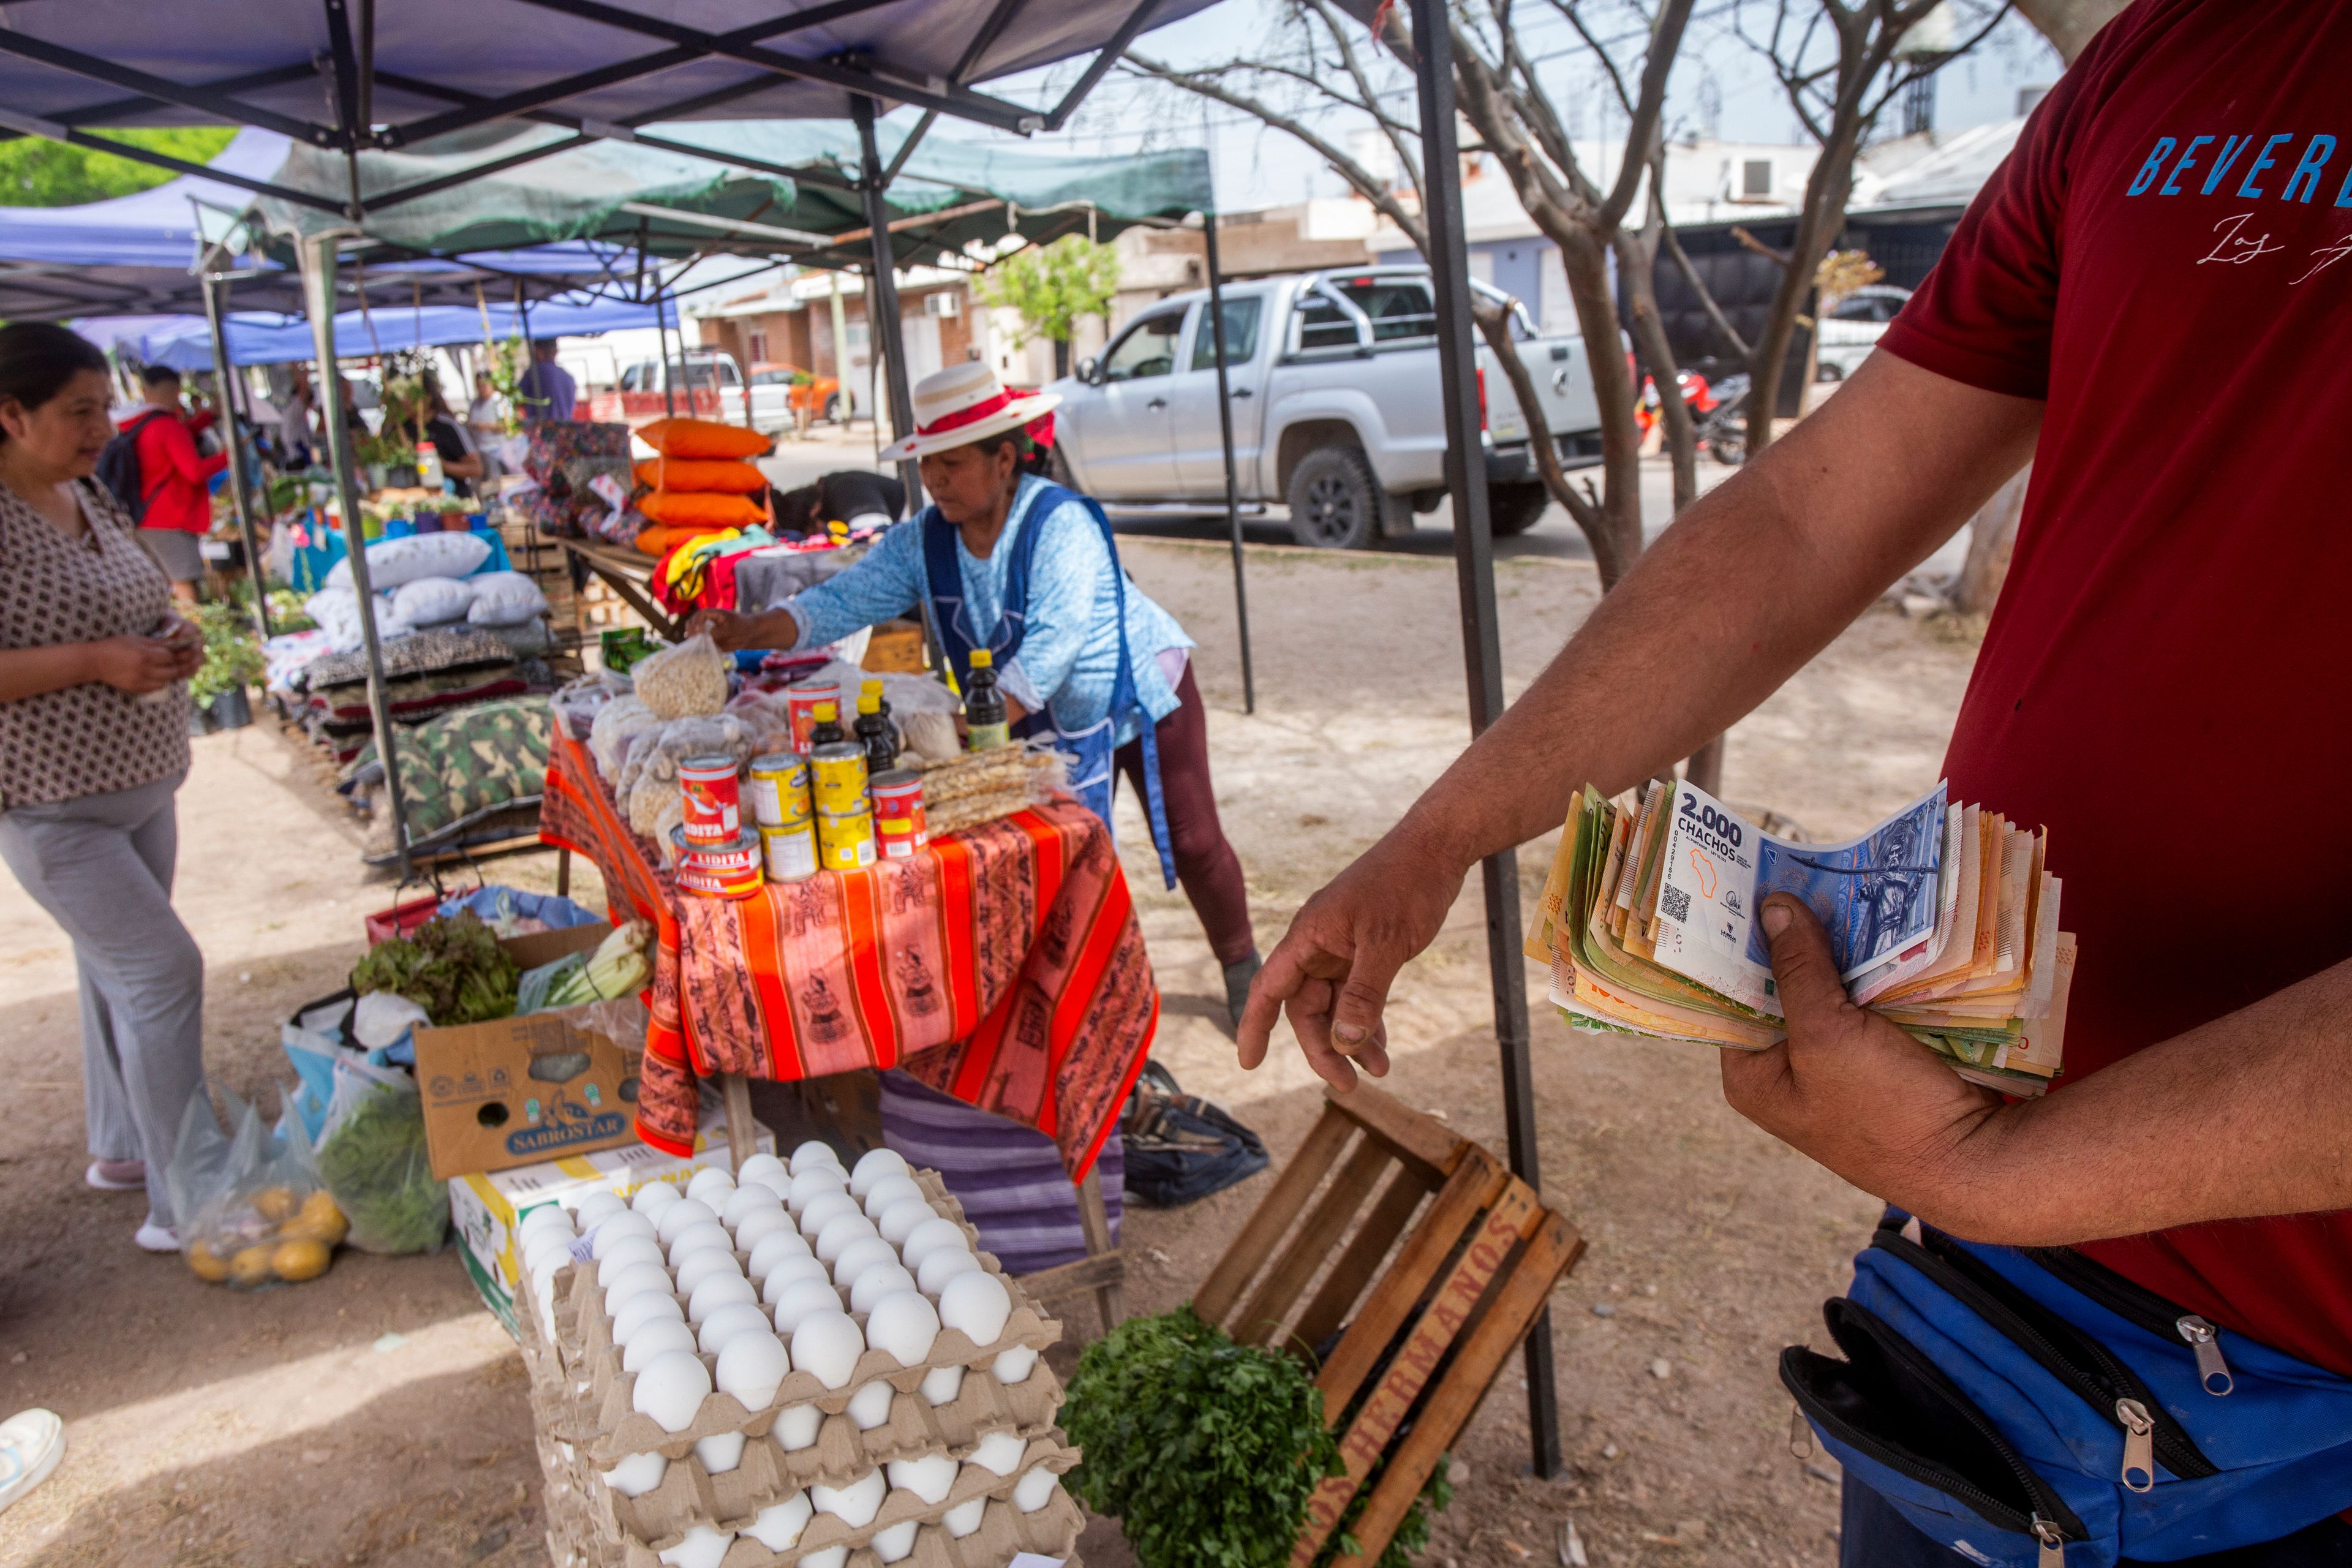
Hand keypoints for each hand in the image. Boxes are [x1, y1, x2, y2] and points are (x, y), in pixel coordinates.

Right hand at [89, 634, 194, 694]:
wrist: (95, 661)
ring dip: (166, 675)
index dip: (170, 654)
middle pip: (171, 671)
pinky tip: (151, 675)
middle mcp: (144, 670)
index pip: (169, 657)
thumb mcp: (135, 639)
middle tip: (166, 661)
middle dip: (172, 665)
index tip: (167, 652)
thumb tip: (173, 644)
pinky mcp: (136, 689)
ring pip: (165, 681)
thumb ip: (155, 643)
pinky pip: (155, 688)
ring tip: (159, 668)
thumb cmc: (115, 646)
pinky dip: (157, 682)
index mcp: (145, 655)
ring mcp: (140, 681)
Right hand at [686, 608, 760, 650]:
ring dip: (693, 641)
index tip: (698, 631)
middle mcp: (706, 622)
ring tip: (695, 648)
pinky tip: (700, 653)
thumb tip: (703, 638)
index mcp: (711, 614)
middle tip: (693, 640)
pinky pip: (701, 645)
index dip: (696, 623)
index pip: (699, 615)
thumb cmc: (741, 626)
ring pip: (695, 635)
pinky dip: (699, 649)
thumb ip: (716, 633)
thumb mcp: (729, 629)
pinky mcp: (709, 642)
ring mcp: (707, 632)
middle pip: (692, 624)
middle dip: (691, 631)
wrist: (749, 635)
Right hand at [1236, 819, 1466, 1091]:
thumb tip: (1343, 1042)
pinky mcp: (1366, 949)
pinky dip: (1369, 1018)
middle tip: (1350, 1085)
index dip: (1254, 1026)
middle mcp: (1319, 944)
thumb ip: (1364, 994)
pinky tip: (1382, 1043)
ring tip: (1380, 1070)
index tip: (1249, 1063)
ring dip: (1353, 1038)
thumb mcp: (1386, 944)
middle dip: (1325, 1048)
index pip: (1269, 989)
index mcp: (1309, 936)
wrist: (1436, 847)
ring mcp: (1342, 947)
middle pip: (1306, 1008)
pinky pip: (1358, 993)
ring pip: (1336, 1005)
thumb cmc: (1407, 884)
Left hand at [1720, 894, 2012, 1222]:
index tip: (1741, 889)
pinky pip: (1863, 1009)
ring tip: (1835, 889)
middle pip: (1777, 992)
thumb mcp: (1828, 1032)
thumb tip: (1771, 908)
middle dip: (1789, 941)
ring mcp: (1833, 1072)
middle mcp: (1785, 1076)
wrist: (1975, 1163)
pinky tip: (1877, 932)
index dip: (1734, 945)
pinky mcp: (1878, 1066)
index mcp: (1752, 1077)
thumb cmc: (1886, 1109)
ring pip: (1825, 995)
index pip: (1727, 996)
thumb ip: (1796, 969)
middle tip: (1794, 876)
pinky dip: (1868, 975)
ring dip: (1834, 953)